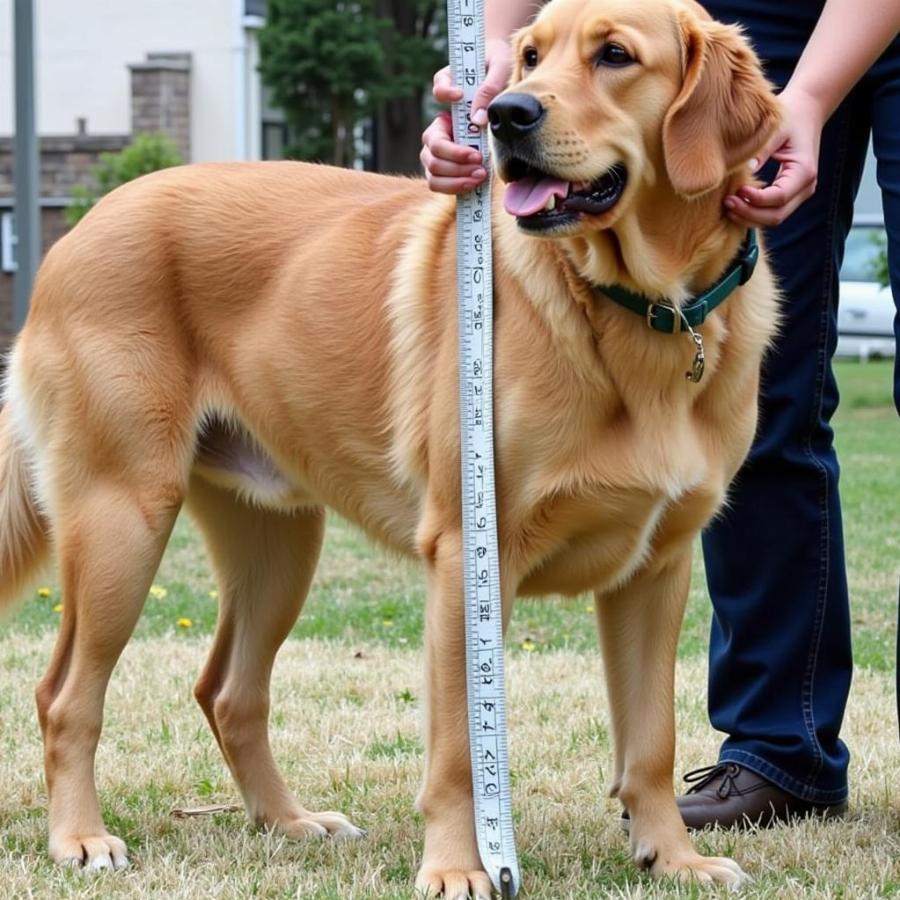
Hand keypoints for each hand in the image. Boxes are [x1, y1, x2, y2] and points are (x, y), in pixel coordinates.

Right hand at [421, 38, 512, 193]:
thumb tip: (478, 119)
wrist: (508, 94)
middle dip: (454, 154)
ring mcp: (441, 147)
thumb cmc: (501, 71)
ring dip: (455, 174)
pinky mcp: (449, 166)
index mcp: (450, 90)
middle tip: (479, 157)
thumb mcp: (500, 68)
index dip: (444, 92)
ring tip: (479, 174)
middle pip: (432, 143)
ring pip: (432, 167)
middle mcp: (441, 120)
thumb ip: (489, 87)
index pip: (439, 87)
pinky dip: (455, 186)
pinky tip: (474, 182)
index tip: (460, 94)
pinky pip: (438, 182)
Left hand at [724, 86, 826, 227]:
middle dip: (749, 214)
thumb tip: (745, 171)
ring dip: (749, 217)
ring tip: (728, 206)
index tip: (735, 192)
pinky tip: (736, 205)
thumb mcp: (775, 129)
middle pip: (776, 216)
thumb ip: (762, 151)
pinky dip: (753, 213)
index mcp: (804, 171)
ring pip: (773, 219)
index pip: (778, 197)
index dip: (755, 200)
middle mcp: (806, 187)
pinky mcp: (791, 195)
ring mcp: (799, 194)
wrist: (806, 110)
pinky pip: (771, 212)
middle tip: (727, 202)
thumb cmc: (790, 116)